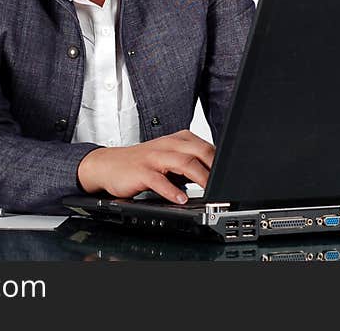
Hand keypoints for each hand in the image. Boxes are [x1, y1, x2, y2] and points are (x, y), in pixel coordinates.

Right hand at [77, 130, 214, 203]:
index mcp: (177, 140)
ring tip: (210, 192)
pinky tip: (181, 200)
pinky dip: (172, 191)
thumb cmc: (141, 162)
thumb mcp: (169, 157)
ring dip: (200, 178)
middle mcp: (167, 145)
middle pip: (198, 151)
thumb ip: (189, 163)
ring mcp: (154, 157)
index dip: (220, 161)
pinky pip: (159, 180)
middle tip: (224, 185)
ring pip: (183, 163)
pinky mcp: (141, 171)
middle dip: (215, 168)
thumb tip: (214, 174)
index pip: (205, 147)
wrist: (108, 164)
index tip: (231, 176)